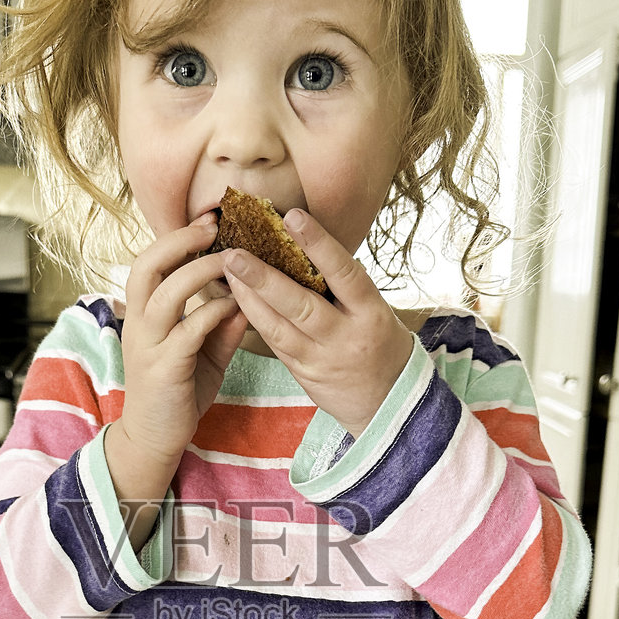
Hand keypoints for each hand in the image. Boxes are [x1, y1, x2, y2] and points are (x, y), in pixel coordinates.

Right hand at [118, 212, 248, 468]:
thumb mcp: (203, 354)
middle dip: (179, 241)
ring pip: (166, 292)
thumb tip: (246, 297)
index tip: (208, 221)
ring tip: (229, 261)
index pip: (151, 262)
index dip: (176, 238)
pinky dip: (214, 312)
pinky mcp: (165, 368)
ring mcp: (148, 345)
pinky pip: (189, 329)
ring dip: (199, 271)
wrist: (153, 440)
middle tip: (213, 227)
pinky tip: (236, 307)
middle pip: (146, 265)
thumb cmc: (177, 394)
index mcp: (143, 315)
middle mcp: (139, 324)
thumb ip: (220, 325)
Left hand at [222, 211, 415, 436]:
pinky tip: (236, 301)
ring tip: (228, 273)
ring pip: (280, 328)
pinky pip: (275, 344)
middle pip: (302, 305)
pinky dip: (255, 321)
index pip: (344, 273)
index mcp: (371, 313)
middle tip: (235, 254)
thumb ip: (346, 286)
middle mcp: (346, 336)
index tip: (293, 216)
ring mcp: (322, 359)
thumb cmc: (381, 343)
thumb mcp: (376, 311)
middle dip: (265, 279)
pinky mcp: (305, 374)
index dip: (319, 244)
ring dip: (250, 299)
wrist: (390, 402)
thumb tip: (309, 244)